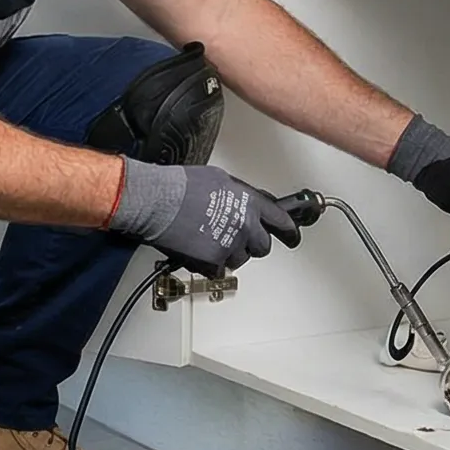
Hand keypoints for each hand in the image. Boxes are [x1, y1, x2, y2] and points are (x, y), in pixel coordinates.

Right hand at [105, 158, 301, 276]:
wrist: (156, 201)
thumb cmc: (180, 186)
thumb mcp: (219, 178)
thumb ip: (240, 194)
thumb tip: (246, 203)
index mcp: (249, 202)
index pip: (280, 220)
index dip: (289, 231)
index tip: (293, 237)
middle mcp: (245, 225)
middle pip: (262, 246)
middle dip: (252, 243)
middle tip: (236, 238)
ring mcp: (230, 245)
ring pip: (241, 259)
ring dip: (229, 253)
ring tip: (208, 239)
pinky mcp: (213, 261)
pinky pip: (219, 270)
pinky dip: (210, 264)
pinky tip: (198, 250)